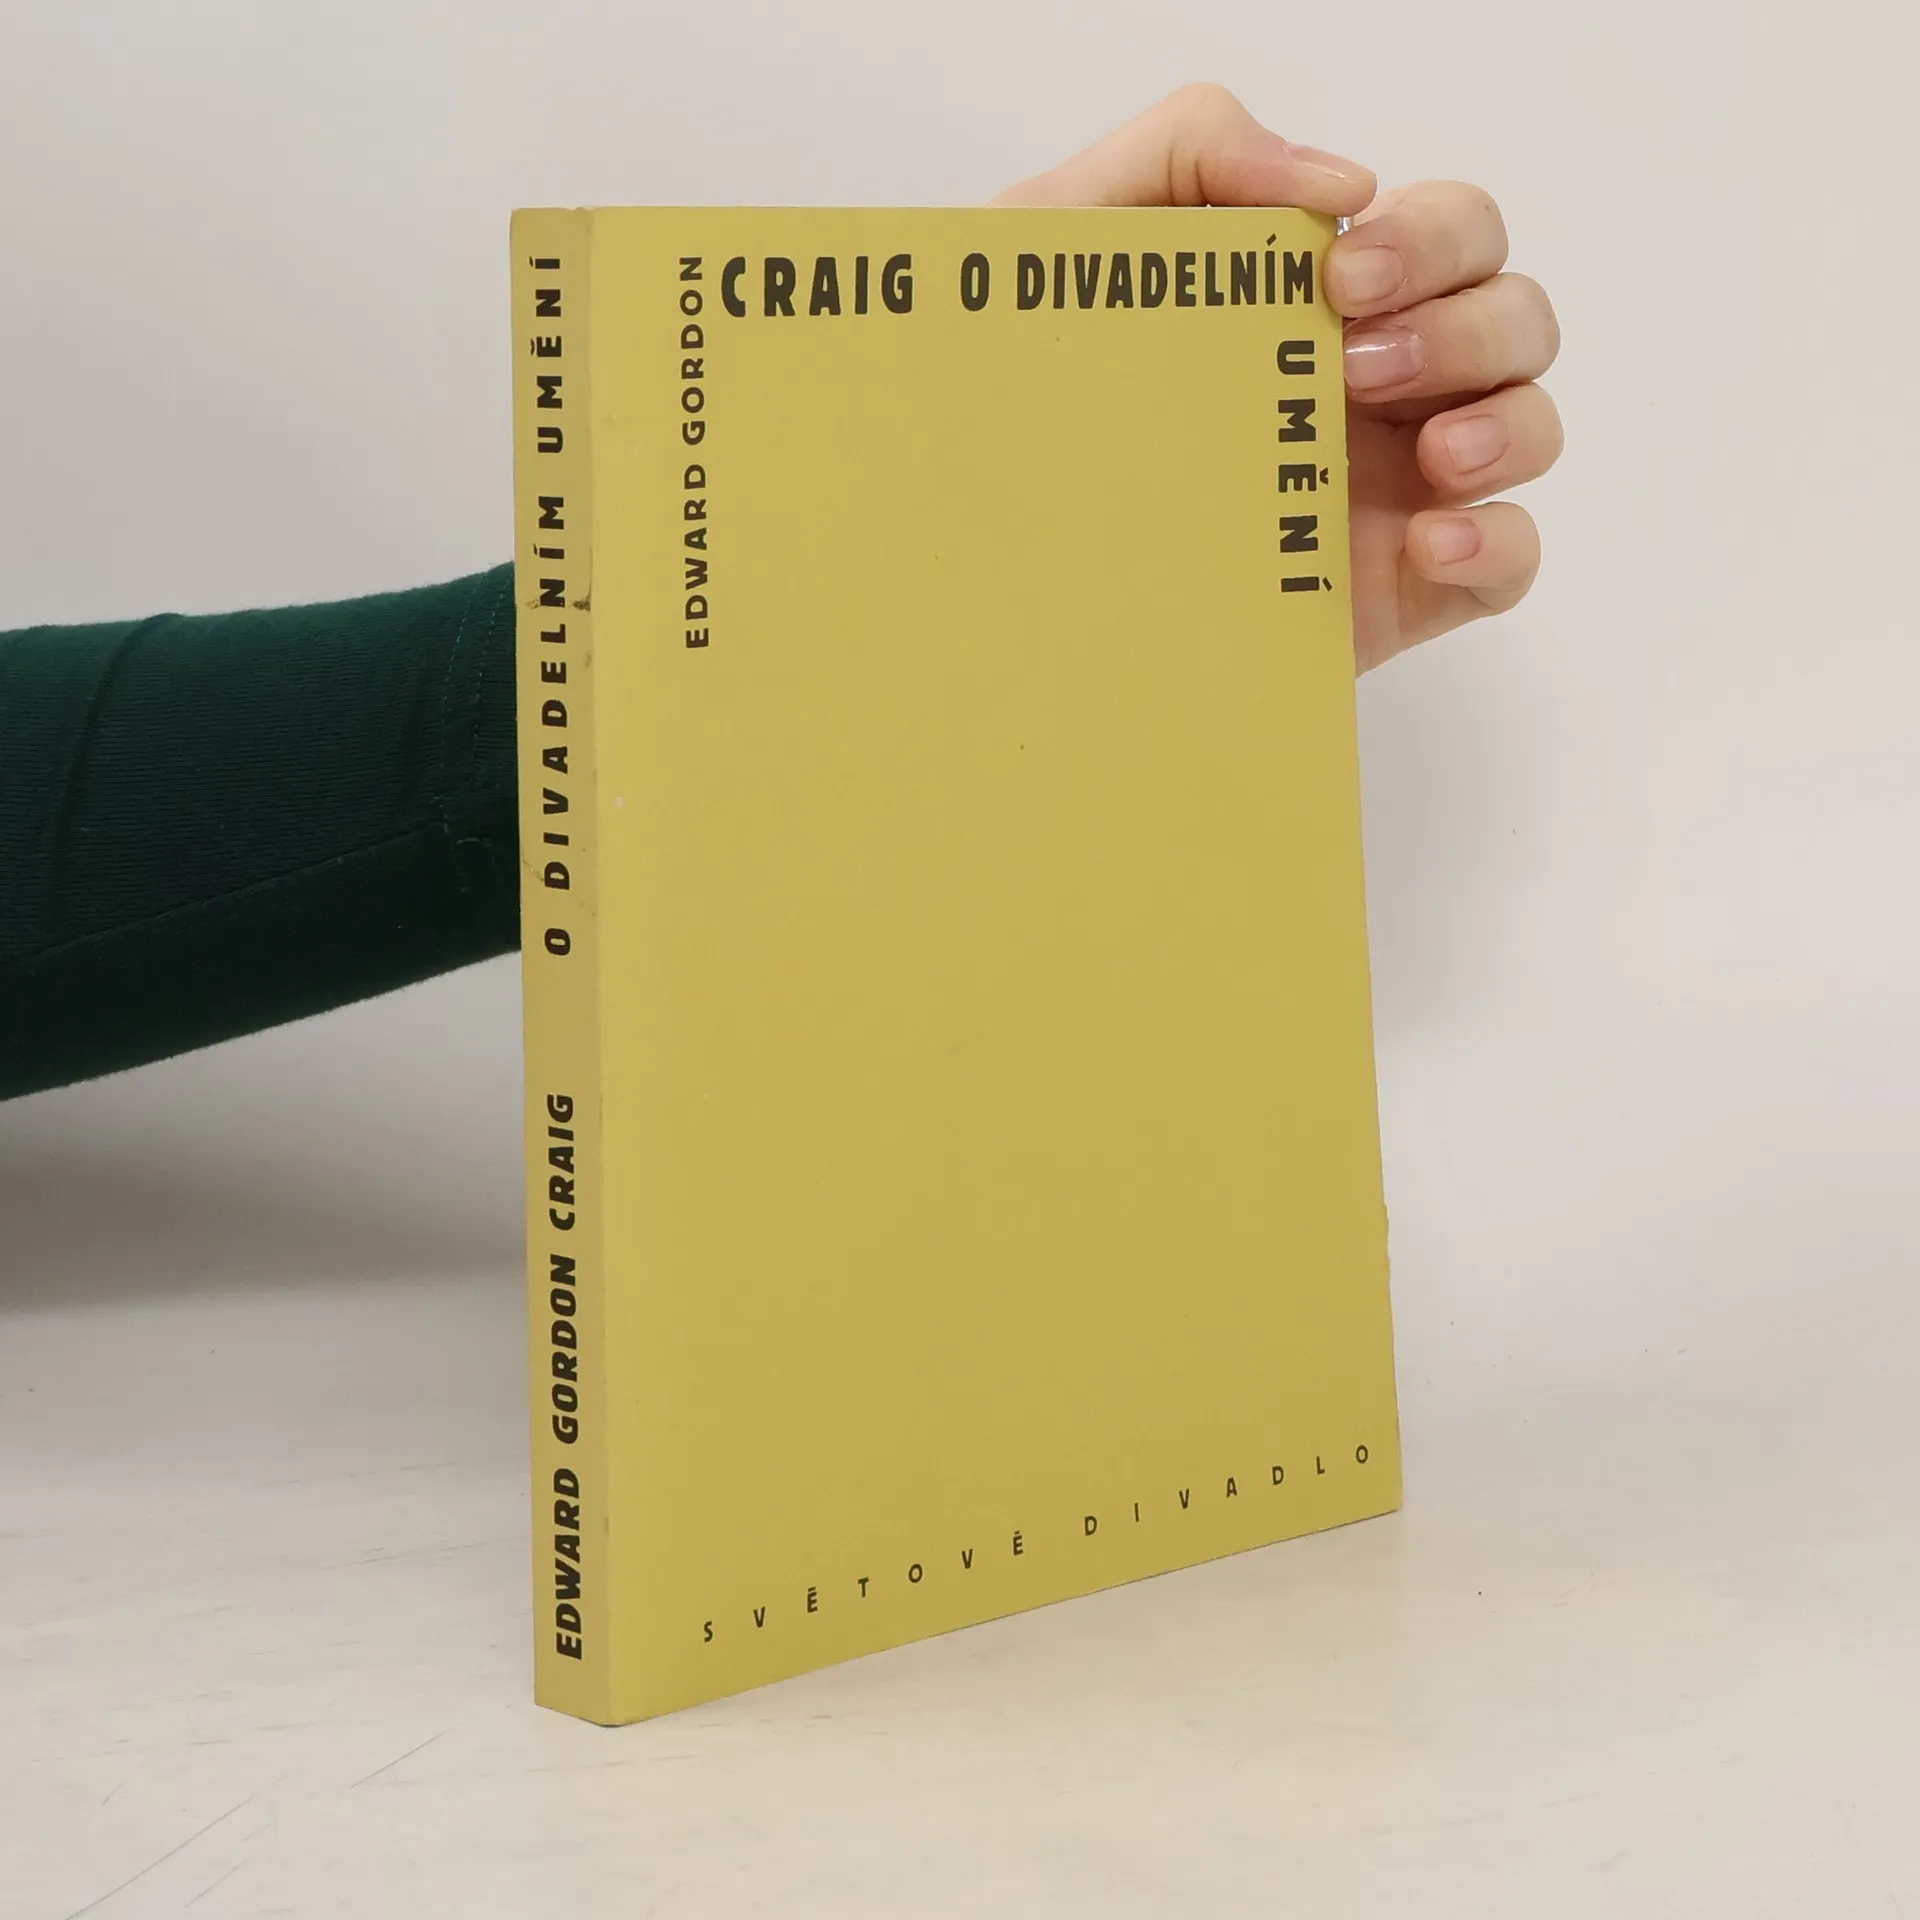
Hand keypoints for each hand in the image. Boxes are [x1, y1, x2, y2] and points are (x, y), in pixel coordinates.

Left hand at [991, 84, 1561, 672]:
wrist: (984, 552)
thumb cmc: (1020, 392)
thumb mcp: (1067, 236)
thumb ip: (1188, 150)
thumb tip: (1342, 181)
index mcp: (1320, 301)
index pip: (1447, 233)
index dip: (1430, 239)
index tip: (1343, 278)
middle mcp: (1372, 388)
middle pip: (1509, 318)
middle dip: (1465, 324)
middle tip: (1356, 364)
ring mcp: (1389, 491)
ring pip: (1529, 425)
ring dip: (1508, 423)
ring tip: (1434, 456)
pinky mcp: (1391, 592)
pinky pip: (1506, 562)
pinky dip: (1501, 543)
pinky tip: (1436, 540)